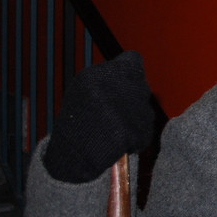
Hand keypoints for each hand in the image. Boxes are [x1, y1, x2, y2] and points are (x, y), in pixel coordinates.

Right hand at [43, 51, 156, 182]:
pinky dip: (136, 137)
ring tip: (112, 128)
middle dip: (133, 99)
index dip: (130, 72)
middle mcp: (114, 88)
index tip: (125, 80)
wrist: (71, 156)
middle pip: (140, 87)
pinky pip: (145, 130)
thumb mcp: (85, 89)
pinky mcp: (132, 130)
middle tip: (113, 113)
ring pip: (145, 109)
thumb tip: (136, 62)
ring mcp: (125, 109)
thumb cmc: (77, 123)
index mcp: (98, 74)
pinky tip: (118, 141)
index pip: (132, 60)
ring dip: (136, 119)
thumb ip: (111, 76)